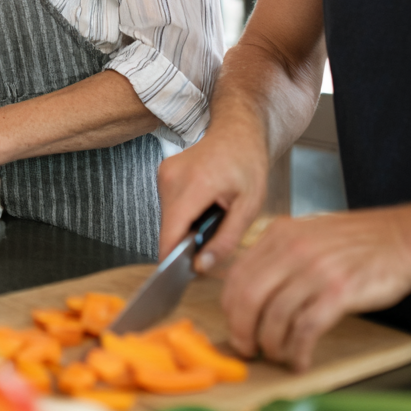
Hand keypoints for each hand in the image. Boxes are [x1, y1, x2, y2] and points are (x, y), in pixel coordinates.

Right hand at [157, 114, 269, 266]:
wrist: (237, 133)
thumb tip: (202, 266)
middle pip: (168, 229)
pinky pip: (168, 207)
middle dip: (186, 243)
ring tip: (210, 215)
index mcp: (196, 184)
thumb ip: (226, 239)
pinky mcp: (162, 173)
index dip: (174, 260)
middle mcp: (173, 177)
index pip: (171, 233)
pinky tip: (202, 205)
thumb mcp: (248, 207)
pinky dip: (182, 214)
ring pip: (167, 220)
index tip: (184, 277)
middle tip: (213, 238)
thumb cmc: (247, 164)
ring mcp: (164, 173)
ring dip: (184, 228)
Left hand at [221, 209, 410, 370]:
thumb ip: (278, 256)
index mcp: (279, 233)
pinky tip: (300, 359)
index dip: (230, 309)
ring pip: (275, 316)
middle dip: (243, 331)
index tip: (235, 327)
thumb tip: (250, 294)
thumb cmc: (356, 241)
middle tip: (249, 349)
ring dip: (272, 345)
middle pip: (248, 297)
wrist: (402, 237)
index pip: (237, 275)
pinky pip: (306, 328)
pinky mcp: (339, 291)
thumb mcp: (307, 235)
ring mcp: (315, 269)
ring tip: (278, 356)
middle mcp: (292, 248)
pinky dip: (298, 350)